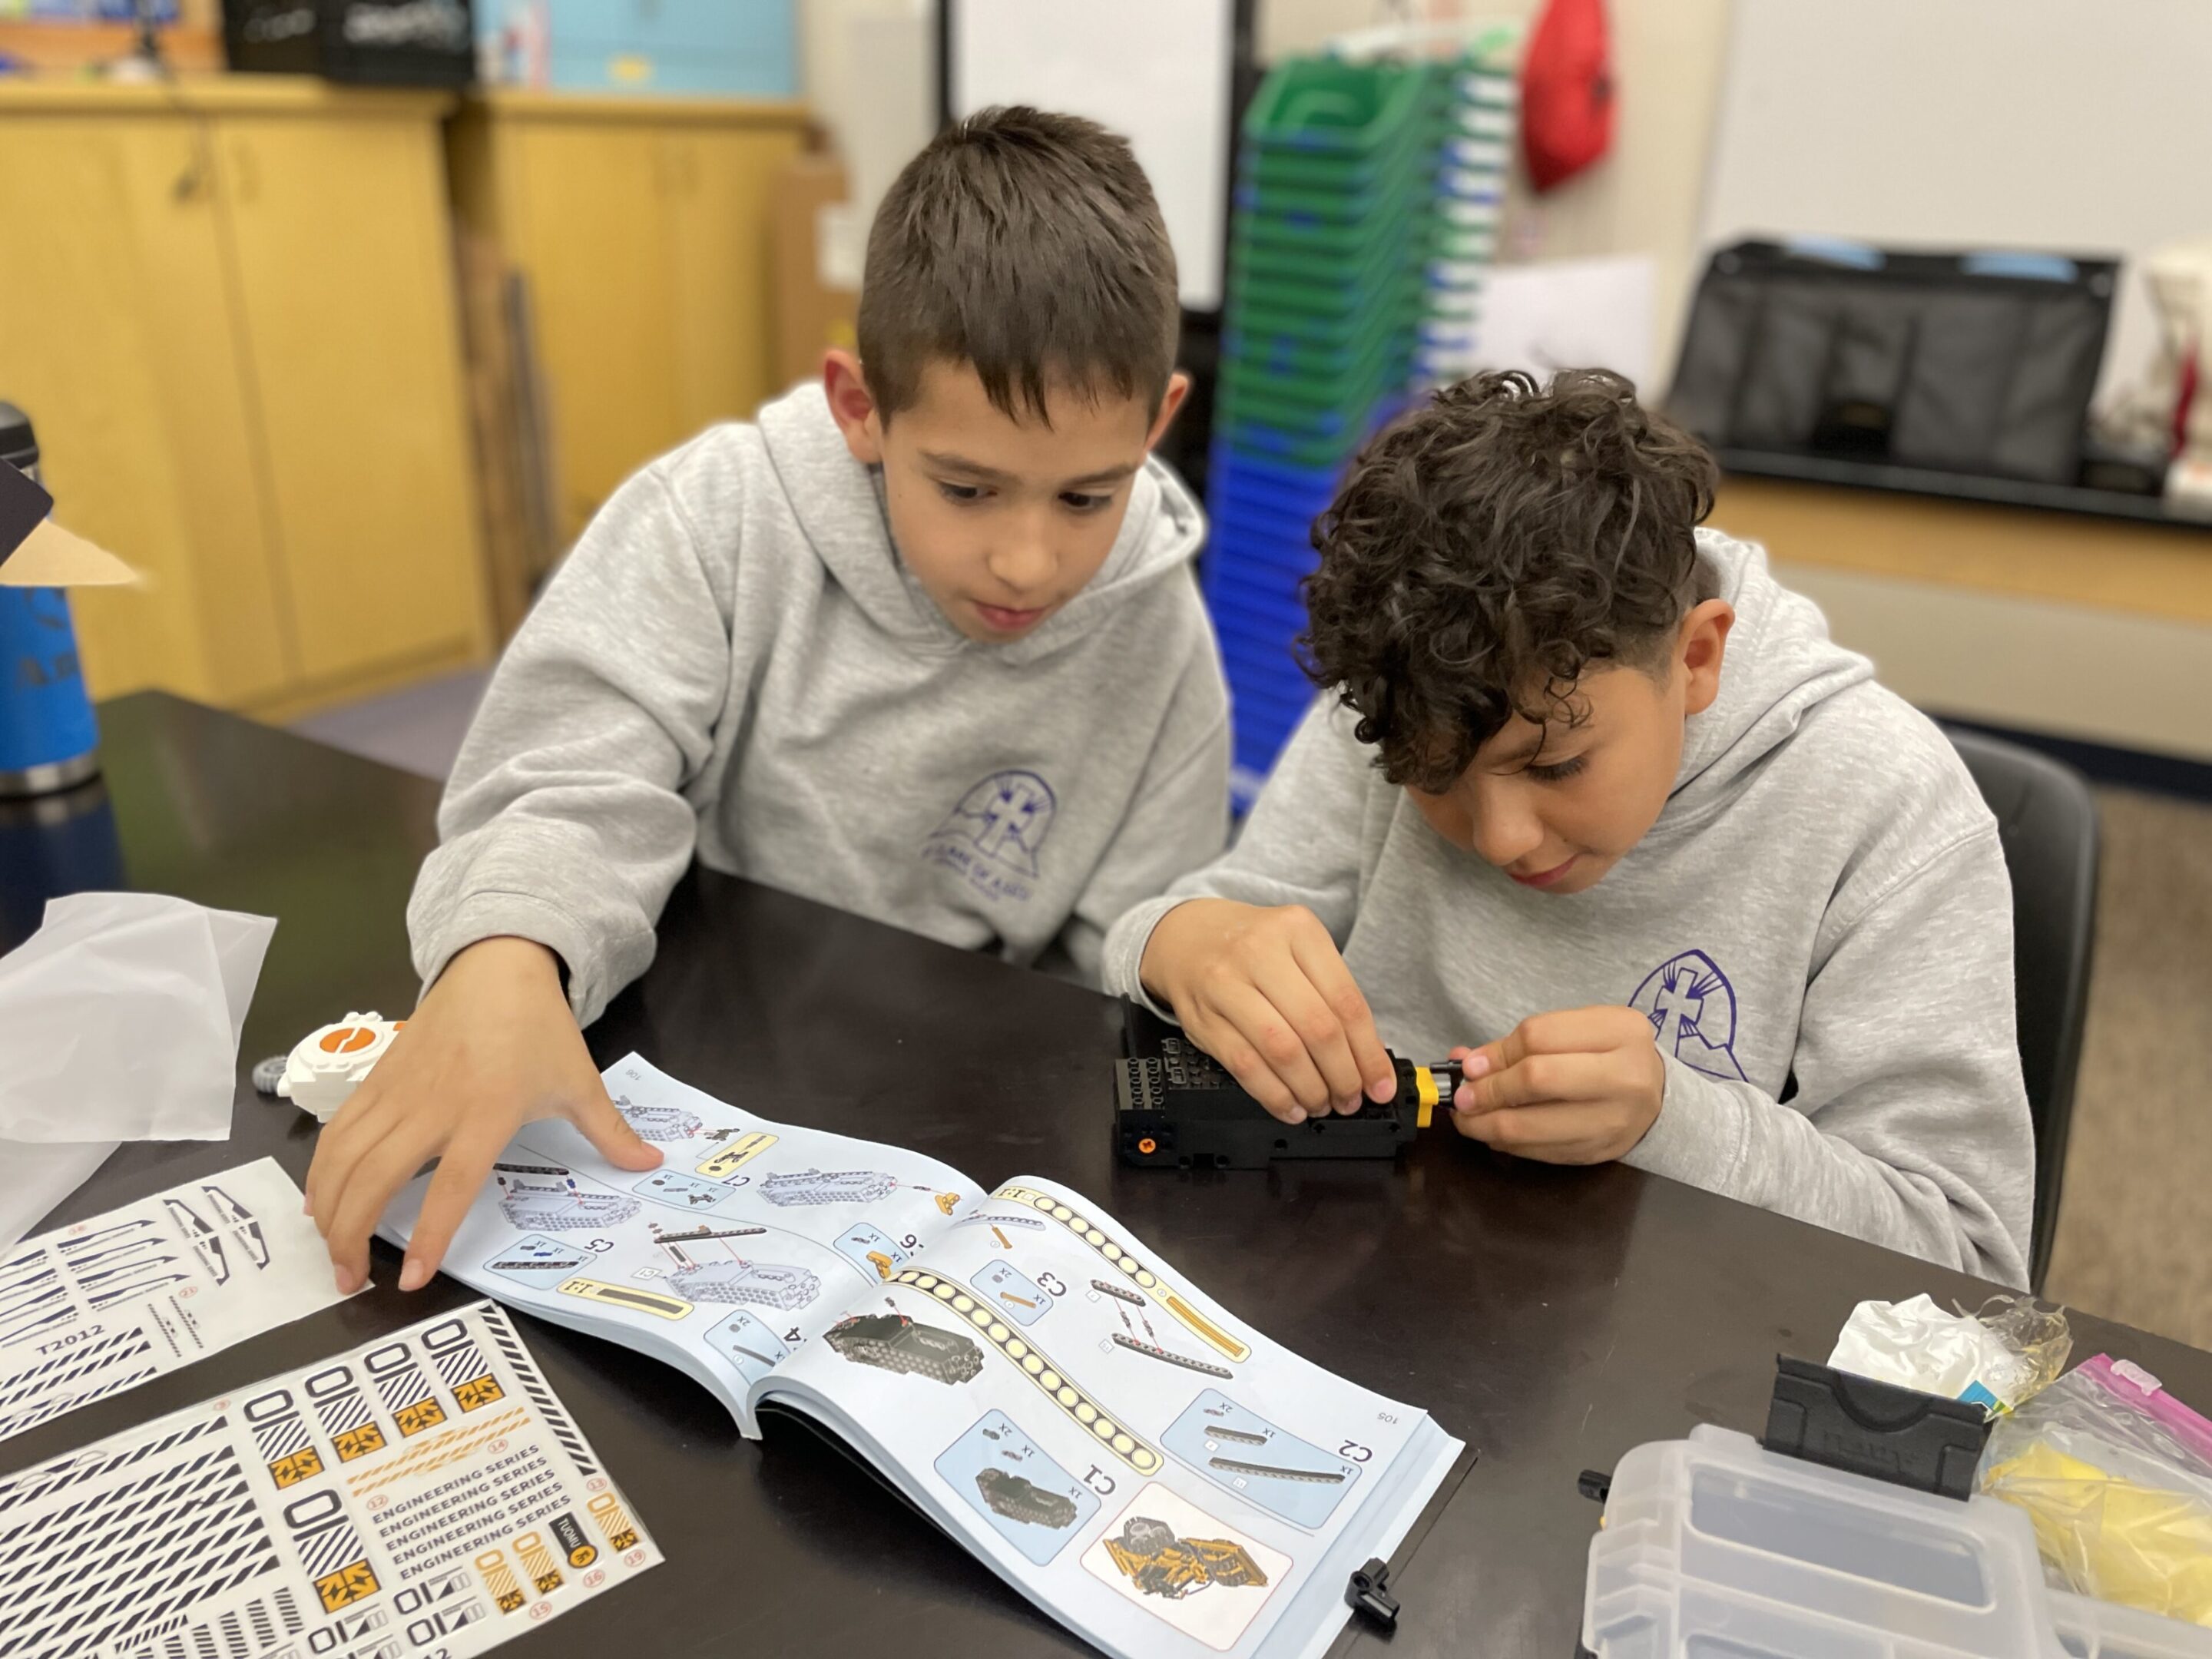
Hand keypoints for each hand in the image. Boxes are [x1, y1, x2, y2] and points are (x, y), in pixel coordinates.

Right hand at [304, 936, 660, 1293]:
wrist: (496, 965)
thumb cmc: (539, 1028)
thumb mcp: (579, 1082)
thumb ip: (609, 1132)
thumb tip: (650, 1165)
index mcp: (486, 1112)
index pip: (450, 1185)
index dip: (428, 1234)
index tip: (408, 1279)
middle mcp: (433, 1105)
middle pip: (375, 1177)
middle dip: (353, 1234)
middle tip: (350, 1280)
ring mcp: (398, 1090)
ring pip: (344, 1155)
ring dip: (328, 1208)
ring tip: (331, 1251)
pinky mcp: (376, 1076)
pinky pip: (338, 1129)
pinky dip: (321, 1168)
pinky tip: (318, 1200)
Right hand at [1139, 899, 1396, 1124]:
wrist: (1187, 937)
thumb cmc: (1252, 947)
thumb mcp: (1297, 948)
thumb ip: (1330, 995)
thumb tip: (1366, 1061)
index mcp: (1298, 929)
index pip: (1346, 1001)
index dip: (1368, 1052)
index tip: (1379, 1083)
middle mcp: (1260, 951)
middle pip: (1317, 1028)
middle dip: (1342, 1075)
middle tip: (1350, 1098)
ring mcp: (1226, 984)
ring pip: (1282, 1050)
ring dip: (1309, 1089)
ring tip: (1321, 1103)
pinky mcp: (1202, 1018)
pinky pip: (1245, 1066)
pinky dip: (1274, 1095)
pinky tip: (1289, 1105)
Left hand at [1447, 1006, 1664, 1162]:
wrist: (1657, 1096)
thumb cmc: (1609, 1054)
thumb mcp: (1578, 1030)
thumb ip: (1524, 1042)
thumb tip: (1468, 1062)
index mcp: (1620, 1031)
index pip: (1540, 1037)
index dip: (1497, 1052)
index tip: (1471, 1065)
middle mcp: (1625, 1076)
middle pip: (1537, 1080)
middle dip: (1488, 1090)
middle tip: (1462, 1097)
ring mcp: (1615, 1120)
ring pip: (1532, 1126)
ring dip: (1487, 1125)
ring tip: (1468, 1118)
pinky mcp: (1600, 1152)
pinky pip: (1540, 1152)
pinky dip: (1508, 1144)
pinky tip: (1496, 1132)